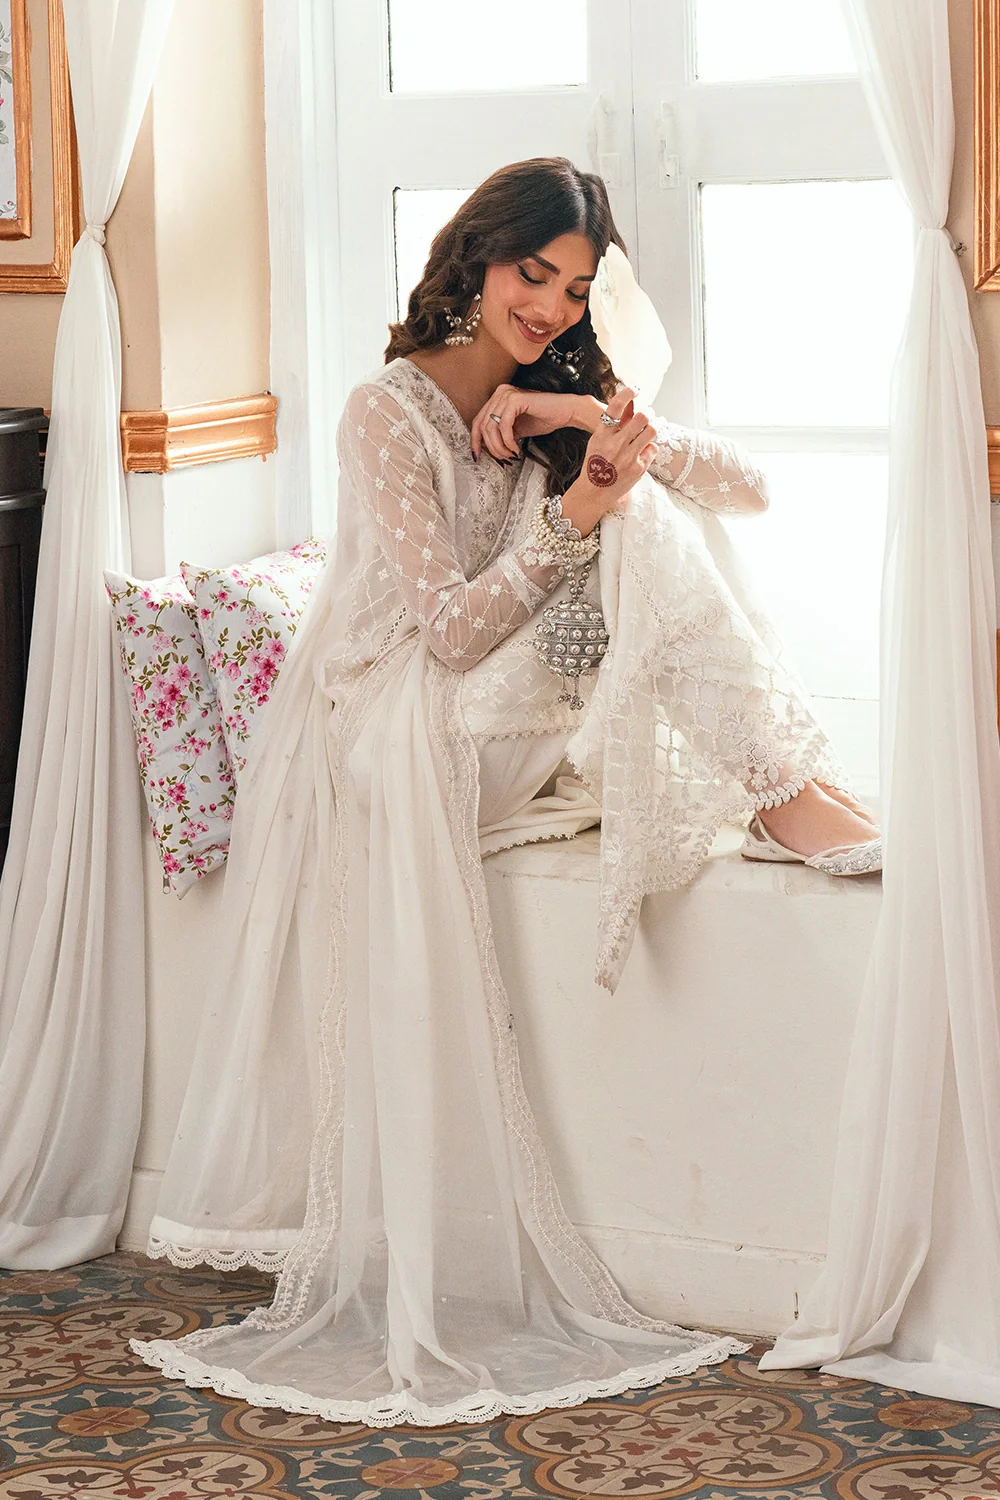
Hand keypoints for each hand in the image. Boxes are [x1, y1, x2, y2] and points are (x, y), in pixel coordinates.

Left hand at [470, 385, 599, 461]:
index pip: (478, 421)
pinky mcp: (516, 399)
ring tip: (511, 455)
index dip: (475, 441)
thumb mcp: (516, 429)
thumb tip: (485, 448)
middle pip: (481, 425)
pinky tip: (516, 448)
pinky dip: (508, 441)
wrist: (565, 412)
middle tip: (503, 459)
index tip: (477, 456)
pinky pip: (503, 426)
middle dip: (490, 447)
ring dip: (499, 447)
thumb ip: (500, 434)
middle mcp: (500, 393)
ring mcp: (507, 394)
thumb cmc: (544, 419)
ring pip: (490, 427)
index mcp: (498, 398)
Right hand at [559, 387, 657, 533]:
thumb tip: (630, 404)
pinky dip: (649, 449)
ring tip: (647, 430)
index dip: (627, 393)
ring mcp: (628, 456)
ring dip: (652, 427)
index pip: (616, 407)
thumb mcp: (598, 441)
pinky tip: (642, 453)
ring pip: (651, 430)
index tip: (635, 389)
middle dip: (648, 413)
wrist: (593, 493)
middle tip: (648, 414)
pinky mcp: (638, 468)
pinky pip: (653, 449)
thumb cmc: (596, 464)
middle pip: (642, 417)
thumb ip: (613, 425)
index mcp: (602, 435)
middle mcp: (615, 444)